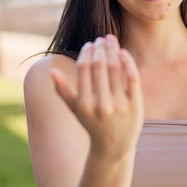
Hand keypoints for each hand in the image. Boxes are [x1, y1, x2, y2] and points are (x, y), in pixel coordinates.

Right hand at [50, 35, 143, 159]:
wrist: (113, 147)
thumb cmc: (92, 125)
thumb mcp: (75, 111)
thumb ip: (63, 91)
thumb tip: (52, 71)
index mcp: (85, 105)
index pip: (84, 70)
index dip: (86, 53)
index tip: (89, 45)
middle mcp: (102, 105)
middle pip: (100, 66)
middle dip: (100, 49)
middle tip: (101, 39)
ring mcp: (120, 105)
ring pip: (116, 69)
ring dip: (113, 50)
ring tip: (111, 40)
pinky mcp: (135, 105)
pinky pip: (132, 78)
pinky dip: (128, 62)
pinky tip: (123, 52)